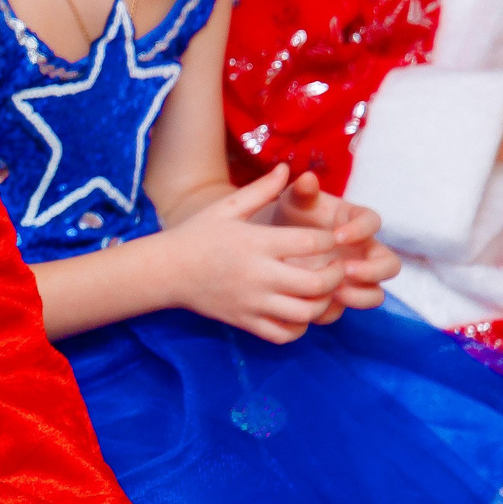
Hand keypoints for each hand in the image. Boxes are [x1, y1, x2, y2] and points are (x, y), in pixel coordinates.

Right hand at [154, 166, 347, 342]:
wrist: (166, 271)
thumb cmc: (198, 234)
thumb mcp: (227, 207)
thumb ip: (261, 189)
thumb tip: (287, 168)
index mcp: (257, 243)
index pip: (311, 243)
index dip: (330, 241)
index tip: (330, 239)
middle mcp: (258, 275)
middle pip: (316, 284)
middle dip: (336, 276)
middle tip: (336, 267)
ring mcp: (252, 303)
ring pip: (305, 314)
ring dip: (322, 303)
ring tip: (321, 291)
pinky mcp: (245, 322)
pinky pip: (283, 335)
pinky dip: (300, 328)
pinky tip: (299, 312)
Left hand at [275, 172, 397, 314]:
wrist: (277, 245)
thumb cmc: (292, 216)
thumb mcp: (294, 202)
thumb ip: (302, 192)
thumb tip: (306, 178)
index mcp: (356, 222)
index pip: (373, 222)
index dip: (360, 230)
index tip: (337, 235)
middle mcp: (364, 251)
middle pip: (390, 265)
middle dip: (372, 270)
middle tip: (345, 270)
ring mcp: (357, 278)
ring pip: (376, 294)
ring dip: (360, 296)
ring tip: (334, 292)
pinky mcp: (342, 297)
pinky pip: (347, 309)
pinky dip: (334, 310)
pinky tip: (314, 306)